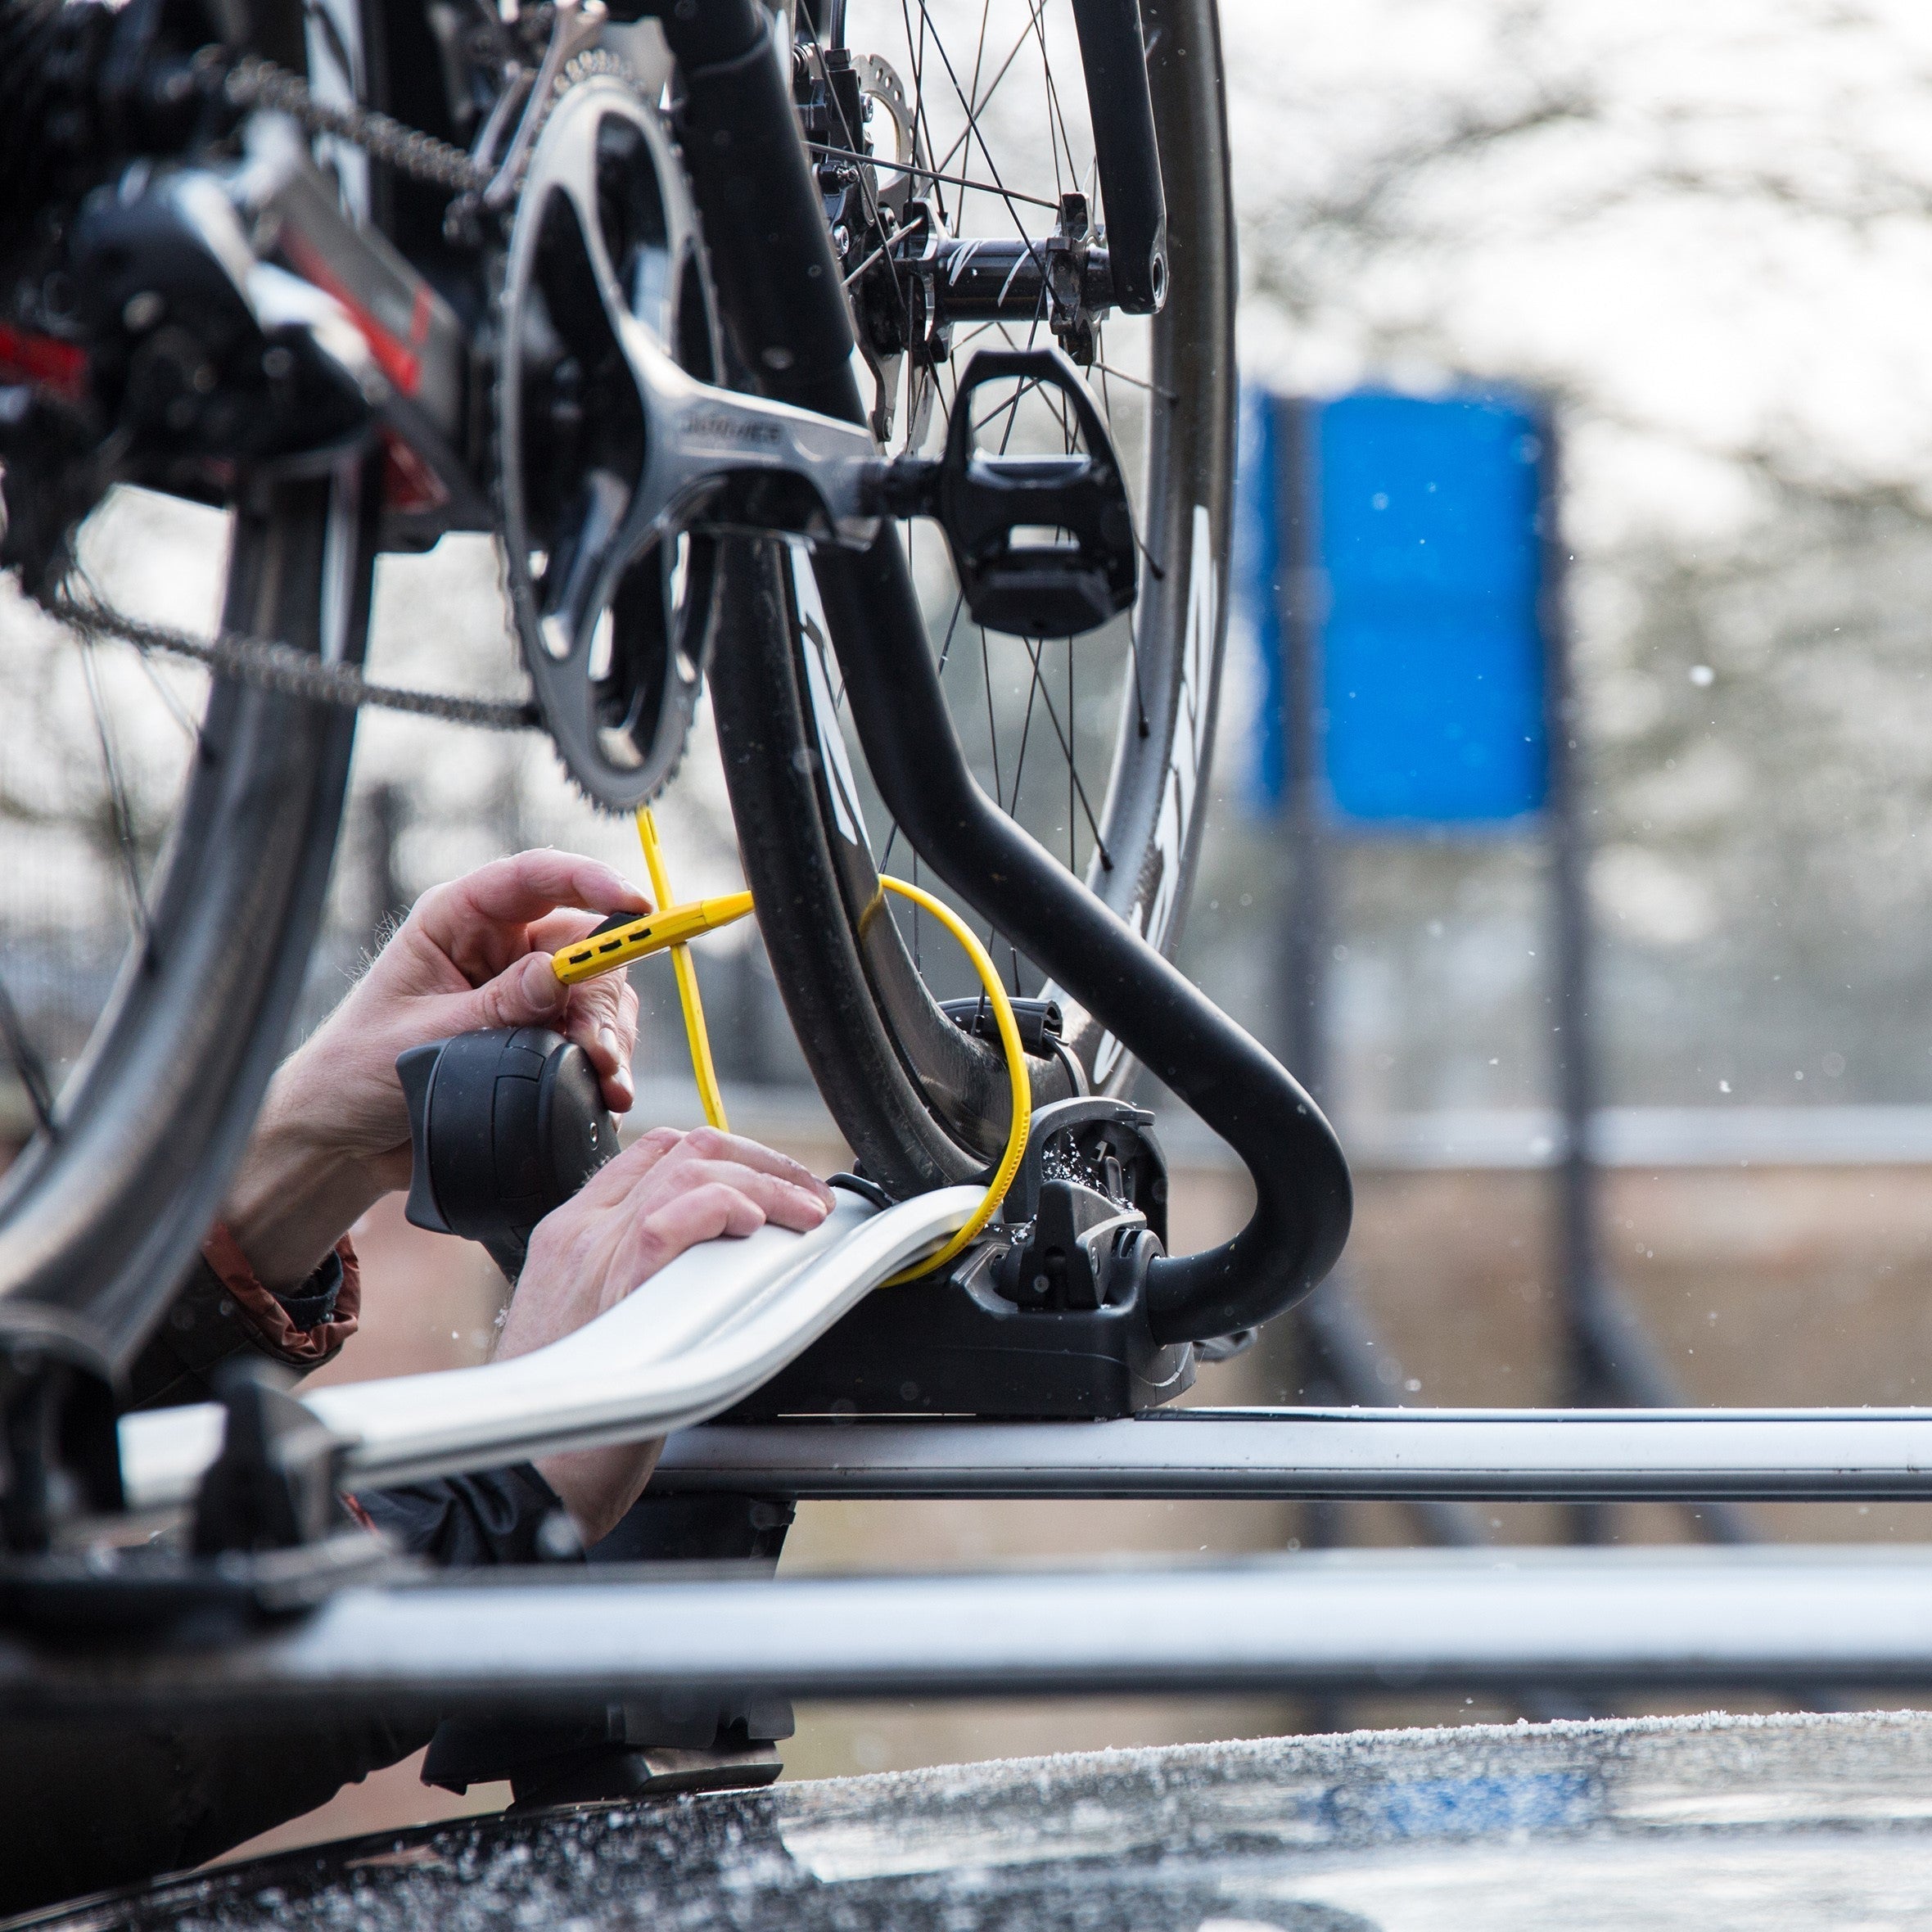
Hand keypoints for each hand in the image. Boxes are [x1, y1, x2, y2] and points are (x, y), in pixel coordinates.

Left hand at [222, 850, 650, 1287]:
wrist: (345, 1138)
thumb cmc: (358, 1071)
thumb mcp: (424, 1036)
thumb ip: (497, 1005)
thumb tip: (563, 972)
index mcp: (458, 919)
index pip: (534, 879)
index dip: (591, 882)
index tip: (636, 906)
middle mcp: (499, 947)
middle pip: (584, 943)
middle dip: (603, 993)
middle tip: (601, 1046)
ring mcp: (524, 992)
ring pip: (599, 992)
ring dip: (611, 1034)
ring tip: (605, 1079)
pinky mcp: (539, 1036)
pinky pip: (594, 1035)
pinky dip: (609, 1062)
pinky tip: (605, 1092)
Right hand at [497, 1125, 835, 1543]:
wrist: (525, 1474)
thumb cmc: (569, 1424)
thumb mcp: (592, 1329)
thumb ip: (638, 1285)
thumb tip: (713, 1276)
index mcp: (571, 1236)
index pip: (652, 1153)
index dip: (724, 1153)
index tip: (769, 1181)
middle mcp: (580, 1234)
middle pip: (683, 1148)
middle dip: (760, 1160)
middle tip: (804, 1194)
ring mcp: (594, 1255)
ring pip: (689, 1168)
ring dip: (765, 1181)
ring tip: (803, 1212)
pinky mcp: (615, 1288)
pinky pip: (674, 1215)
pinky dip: (728, 1207)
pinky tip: (759, 1226)